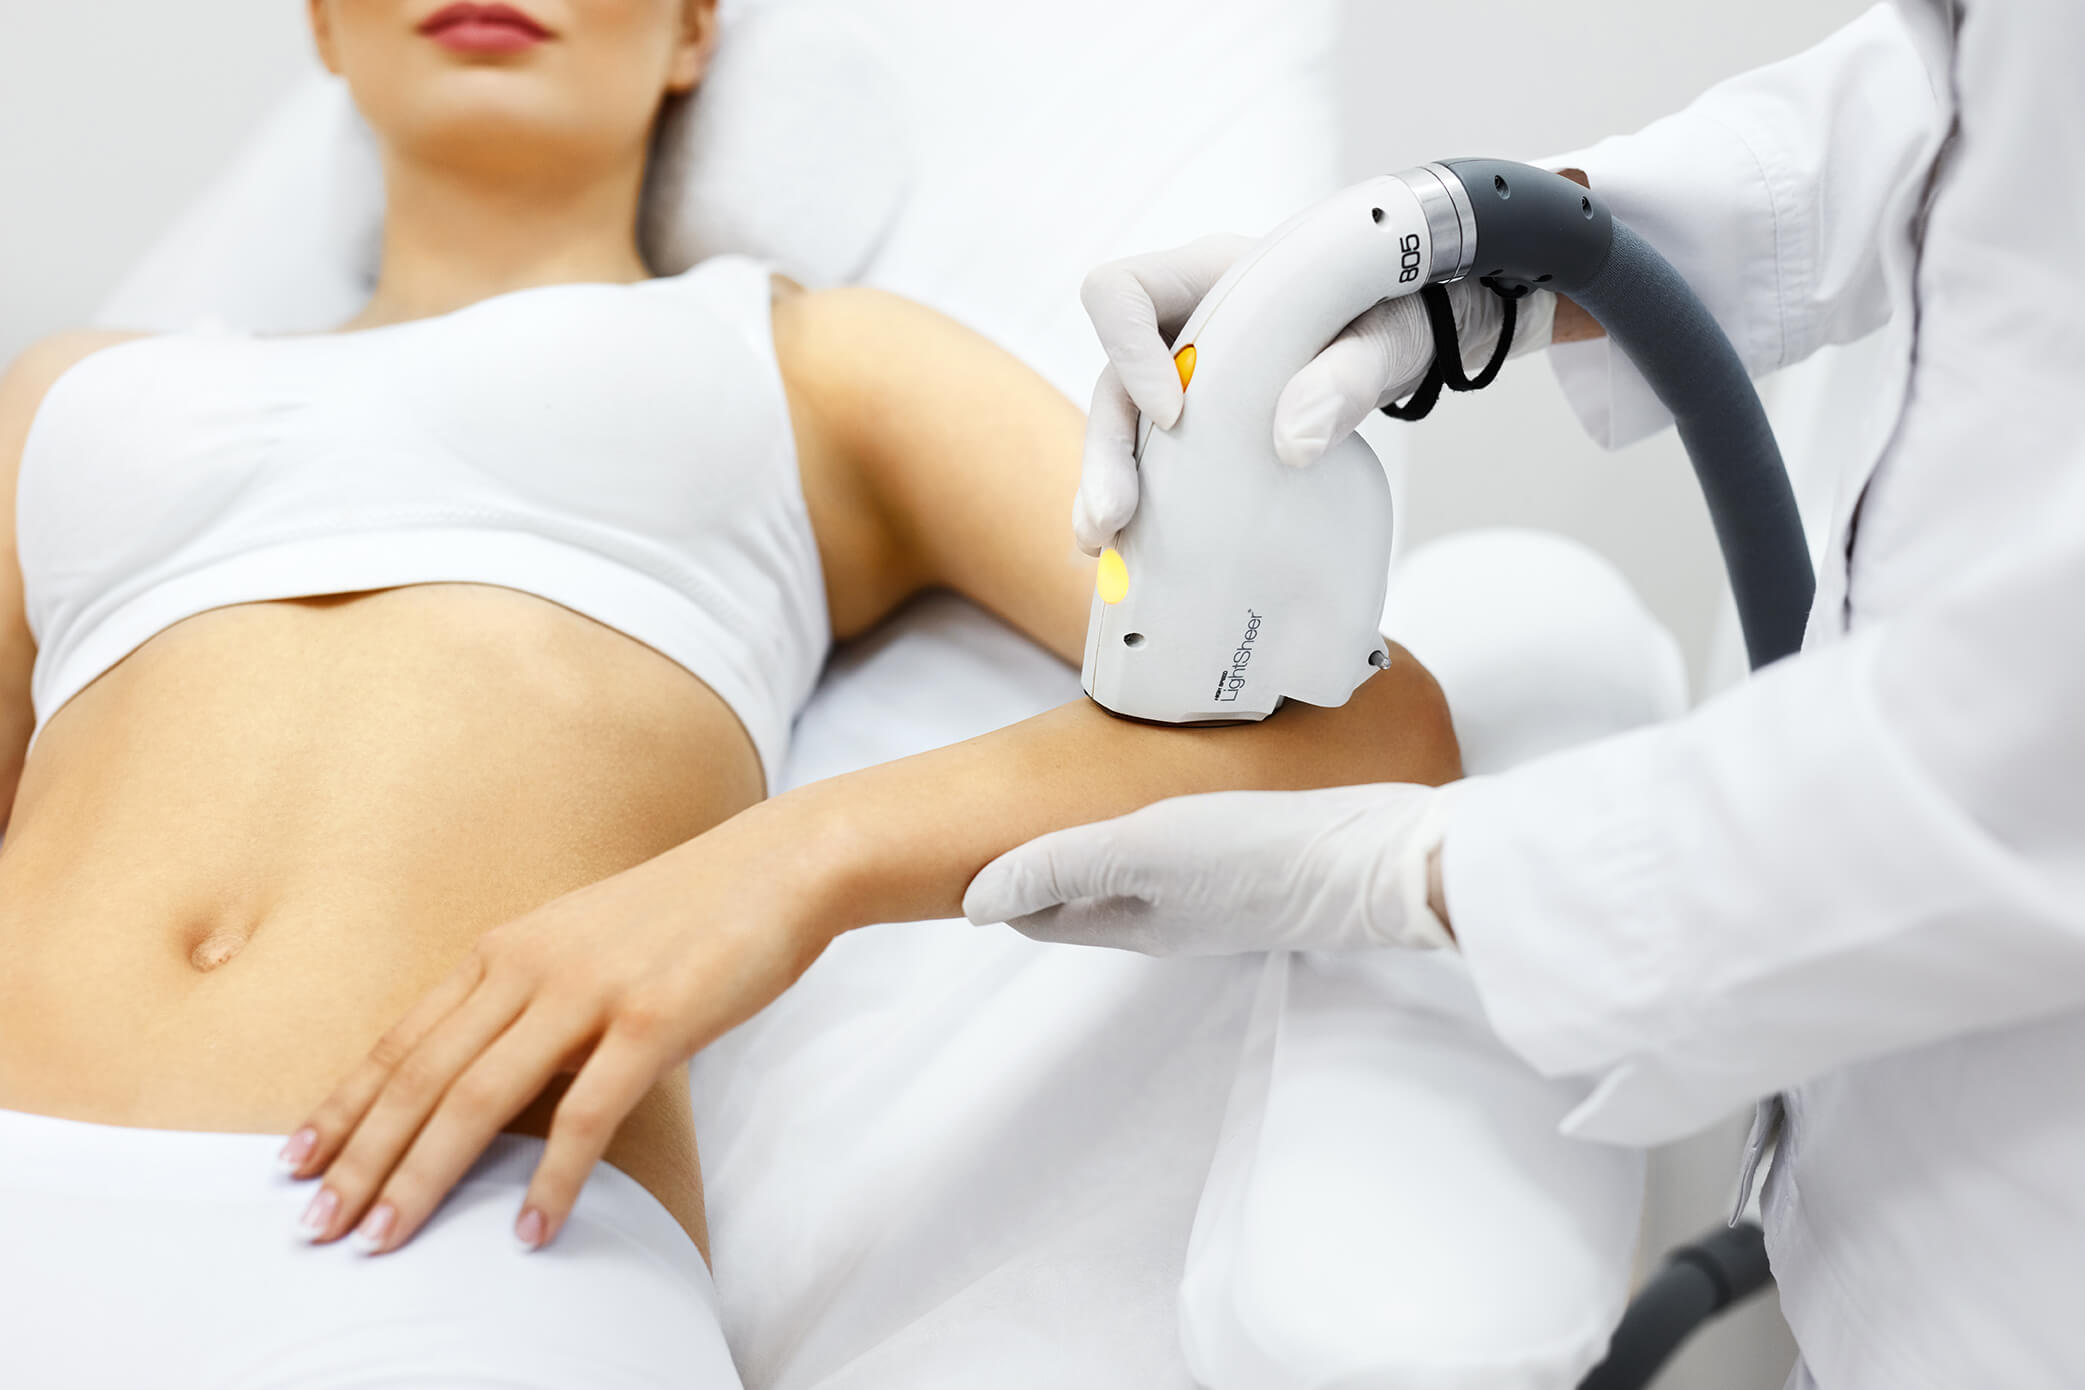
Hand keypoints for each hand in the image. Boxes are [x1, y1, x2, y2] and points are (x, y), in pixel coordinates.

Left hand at [280, 801, 842, 1254]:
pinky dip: (554, 1178)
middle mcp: (531, 967)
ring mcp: (590, 993)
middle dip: (361, 1158)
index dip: (345, 1105)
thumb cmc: (686, 915)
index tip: (294, 1162)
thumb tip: (493, 1076)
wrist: (776, 868)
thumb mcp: (584, 944)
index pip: (403, 1040)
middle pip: (423, 1077)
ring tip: (385, 1238)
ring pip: (480, 1098)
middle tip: (317, 1226)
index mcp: (508, 949)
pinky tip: (530, 1227)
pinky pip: (587, 1114)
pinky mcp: (653, 1022)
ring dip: (424, 1175)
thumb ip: (531, 1000)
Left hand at [962, 781, 1462, 954]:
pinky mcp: (1265, 859)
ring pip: (1137, 867)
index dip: (998, 874)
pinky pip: (1189, 841)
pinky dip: (1159, 816)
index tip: (966, 830)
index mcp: (1134, 921)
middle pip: (1083, 888)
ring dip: (1100, 833)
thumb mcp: (1142, 852)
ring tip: (1078, 775)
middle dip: (1043, 852)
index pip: (1040, 908)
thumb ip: (1056, 870)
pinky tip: (1171, 774)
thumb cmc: (1260, 853)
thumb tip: (971, 901)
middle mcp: (1173, 915)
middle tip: (1013, 790)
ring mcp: (1221, 890)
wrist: (1387, 861)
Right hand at [1073, 234, 1555, 555]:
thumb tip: (1294, 441)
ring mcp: (1189, 383)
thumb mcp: (1390, 330)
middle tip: (1114, 518)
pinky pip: (1156, 468)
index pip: (1121, 293)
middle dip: (1105, 451)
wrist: (1418, 327)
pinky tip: (1134, 555)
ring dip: (1108, 491)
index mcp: (1212, 278)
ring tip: (1106, 546)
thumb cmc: (1398, 307)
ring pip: (1123, 434)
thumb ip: (1351, 371)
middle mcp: (1184, 329)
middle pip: (1110, 381)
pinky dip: (1143, 513)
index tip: (1173, 411)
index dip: (1126, 349)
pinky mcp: (1203, 433)